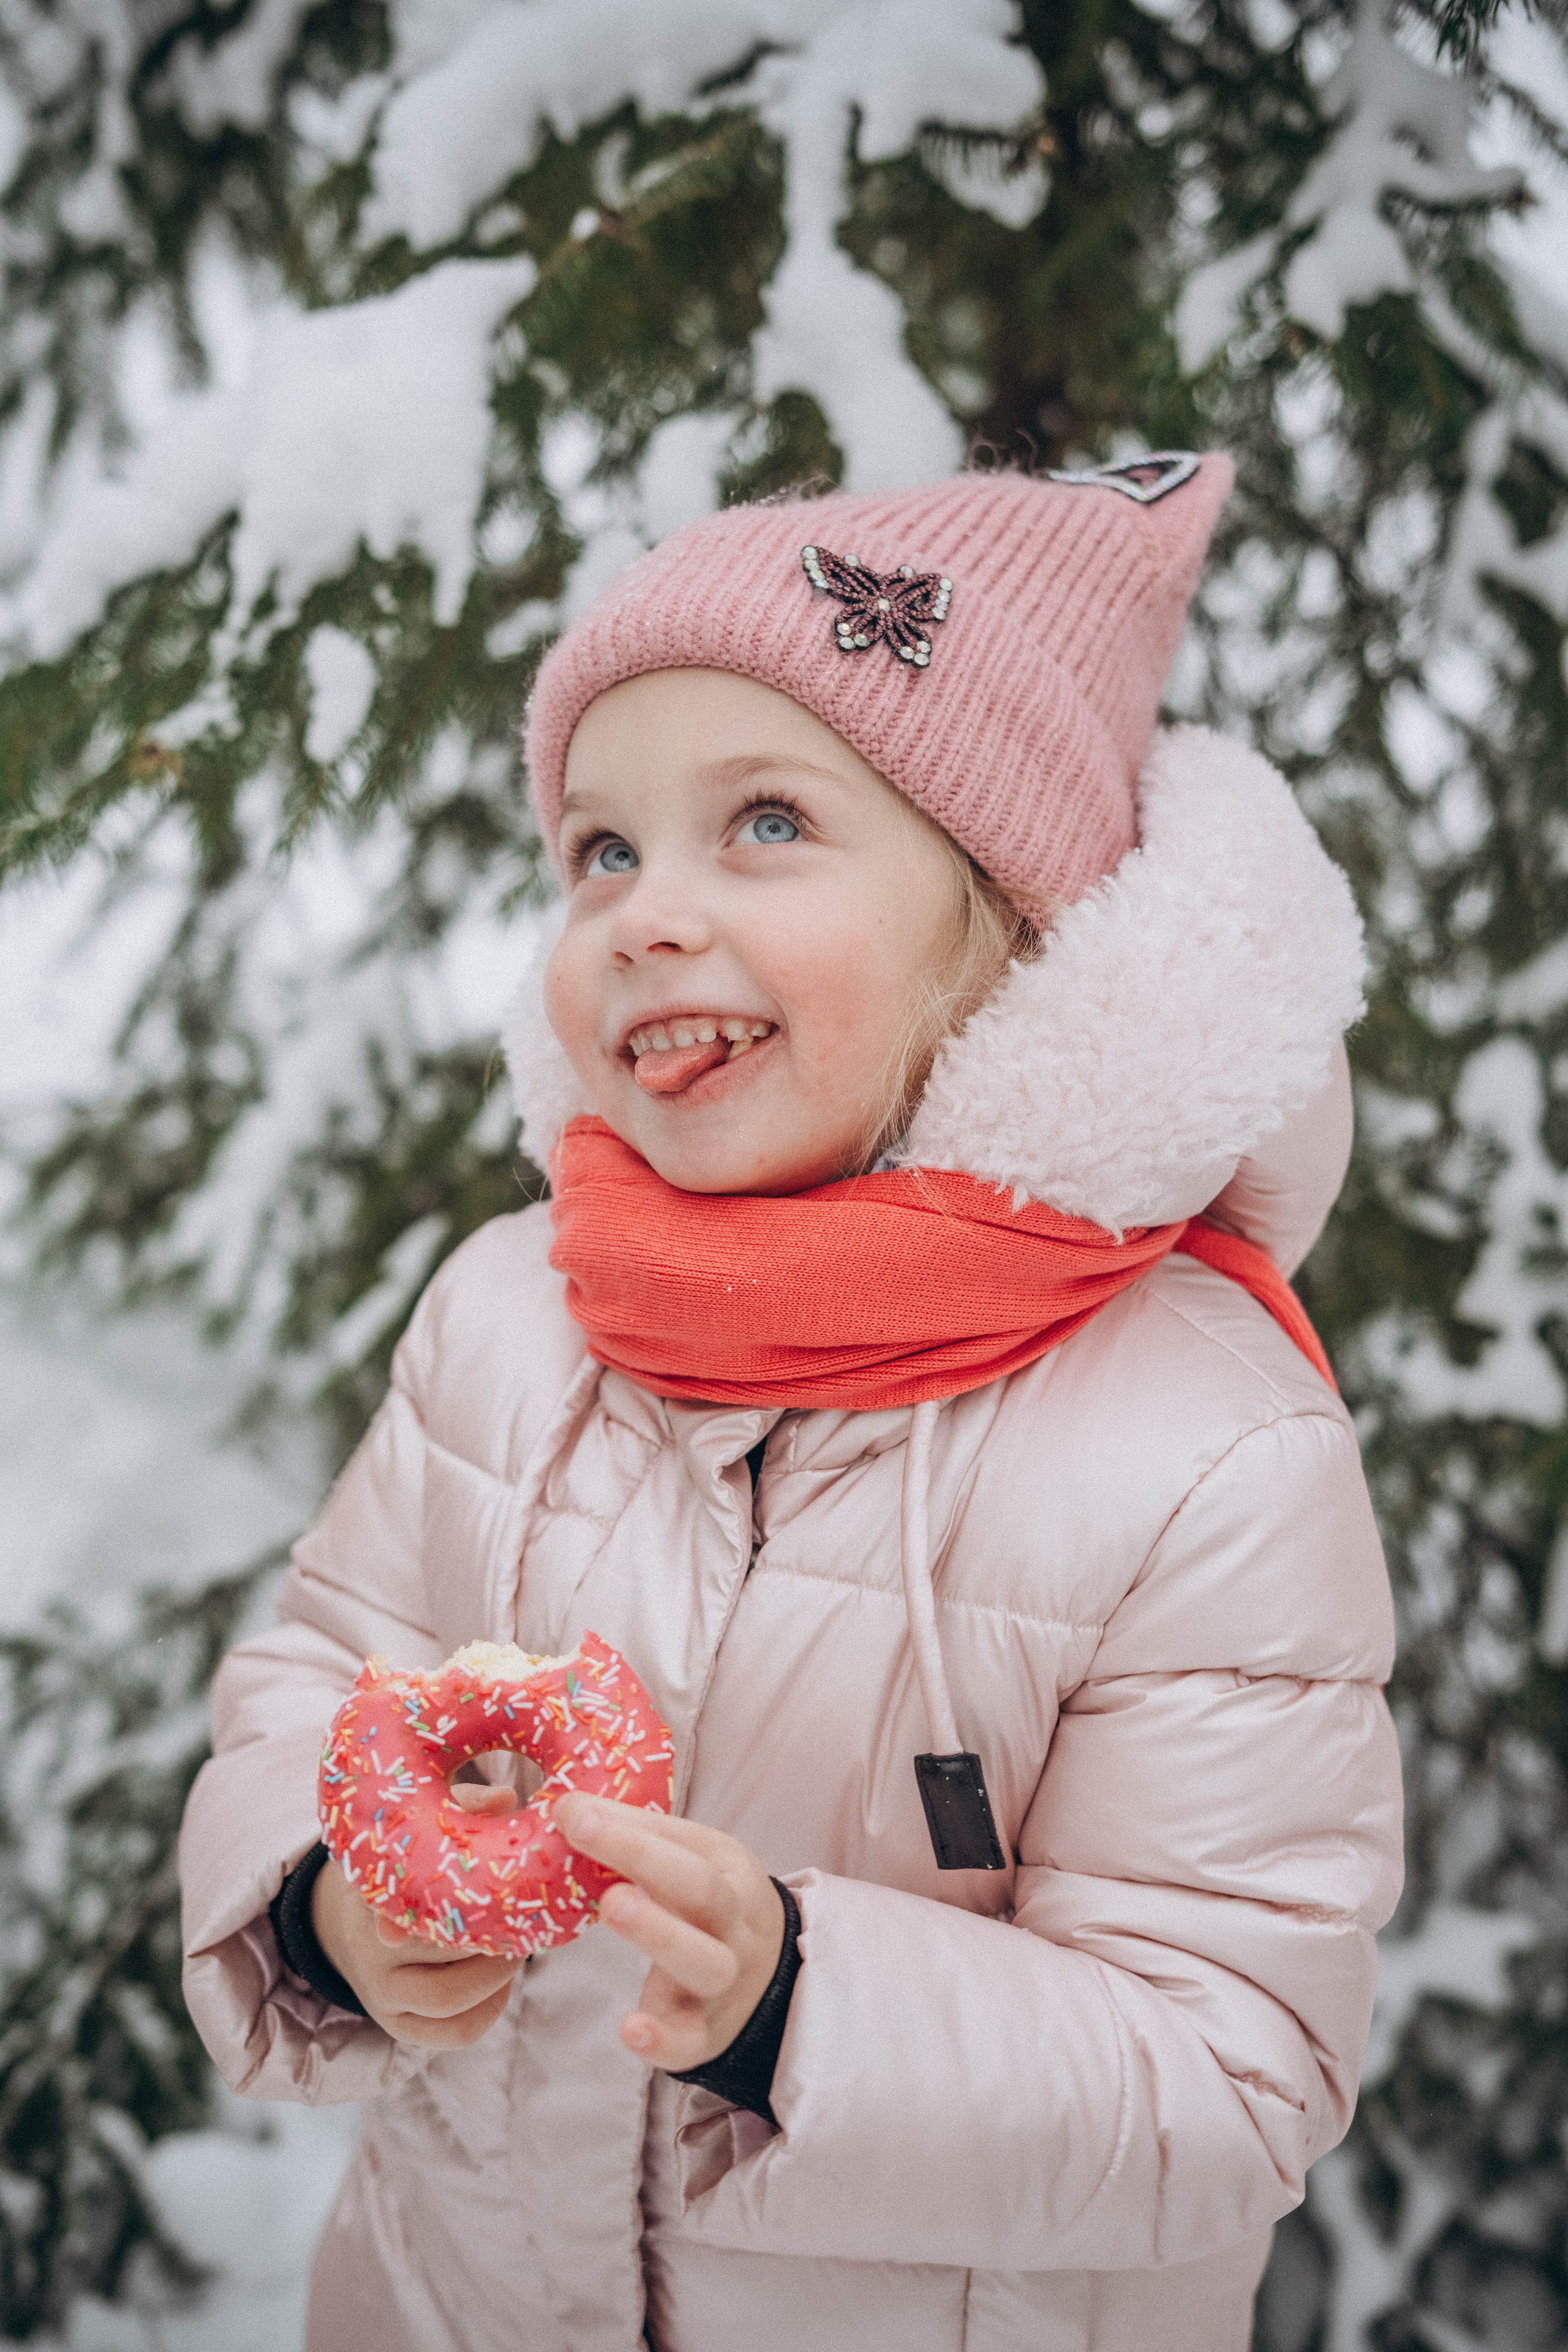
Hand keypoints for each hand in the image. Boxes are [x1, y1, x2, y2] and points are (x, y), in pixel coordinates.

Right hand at [311, 1782, 522, 2047]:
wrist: (344, 1921)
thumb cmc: (395, 1867)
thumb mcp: (413, 1832)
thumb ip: (459, 1809)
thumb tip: (503, 1799)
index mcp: (368, 1896)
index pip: (398, 1904)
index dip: (441, 1904)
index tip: (483, 1896)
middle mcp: (369, 1950)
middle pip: (435, 1953)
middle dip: (490, 1935)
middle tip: (527, 1915)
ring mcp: (381, 1995)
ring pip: (446, 2000)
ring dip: (496, 1976)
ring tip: (520, 1947)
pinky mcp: (398, 2026)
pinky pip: (453, 2033)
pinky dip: (489, 2010)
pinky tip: (504, 1983)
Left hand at [555, 1794, 784, 2071]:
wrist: (770, 1981)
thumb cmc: (710, 1906)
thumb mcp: (693, 1862)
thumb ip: (638, 1837)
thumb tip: (567, 1807)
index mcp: (728, 1873)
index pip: (685, 1846)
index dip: (628, 1829)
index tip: (570, 1810)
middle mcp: (732, 1924)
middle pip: (705, 1893)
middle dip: (648, 1862)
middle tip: (587, 1835)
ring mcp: (722, 1983)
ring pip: (705, 1963)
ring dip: (660, 1934)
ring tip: (612, 1907)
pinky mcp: (703, 2035)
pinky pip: (689, 2041)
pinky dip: (663, 2039)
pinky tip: (630, 2029)